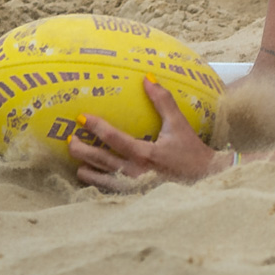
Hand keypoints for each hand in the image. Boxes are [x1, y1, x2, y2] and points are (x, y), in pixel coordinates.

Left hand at [67, 77, 229, 191]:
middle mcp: (134, 172)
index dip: (95, 126)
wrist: (204, 179)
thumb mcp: (179, 125)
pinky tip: (95, 177)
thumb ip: (163, 101)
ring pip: (98, 179)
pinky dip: (98, 182)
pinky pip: (107, 190)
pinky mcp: (133, 197)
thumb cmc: (192, 152)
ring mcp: (131, 187)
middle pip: (98, 160)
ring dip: (86, 169)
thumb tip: (148, 78)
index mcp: (144, 154)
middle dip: (80, 149)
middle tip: (70, 139)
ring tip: (79, 162)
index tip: (82, 118)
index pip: (112, 138)